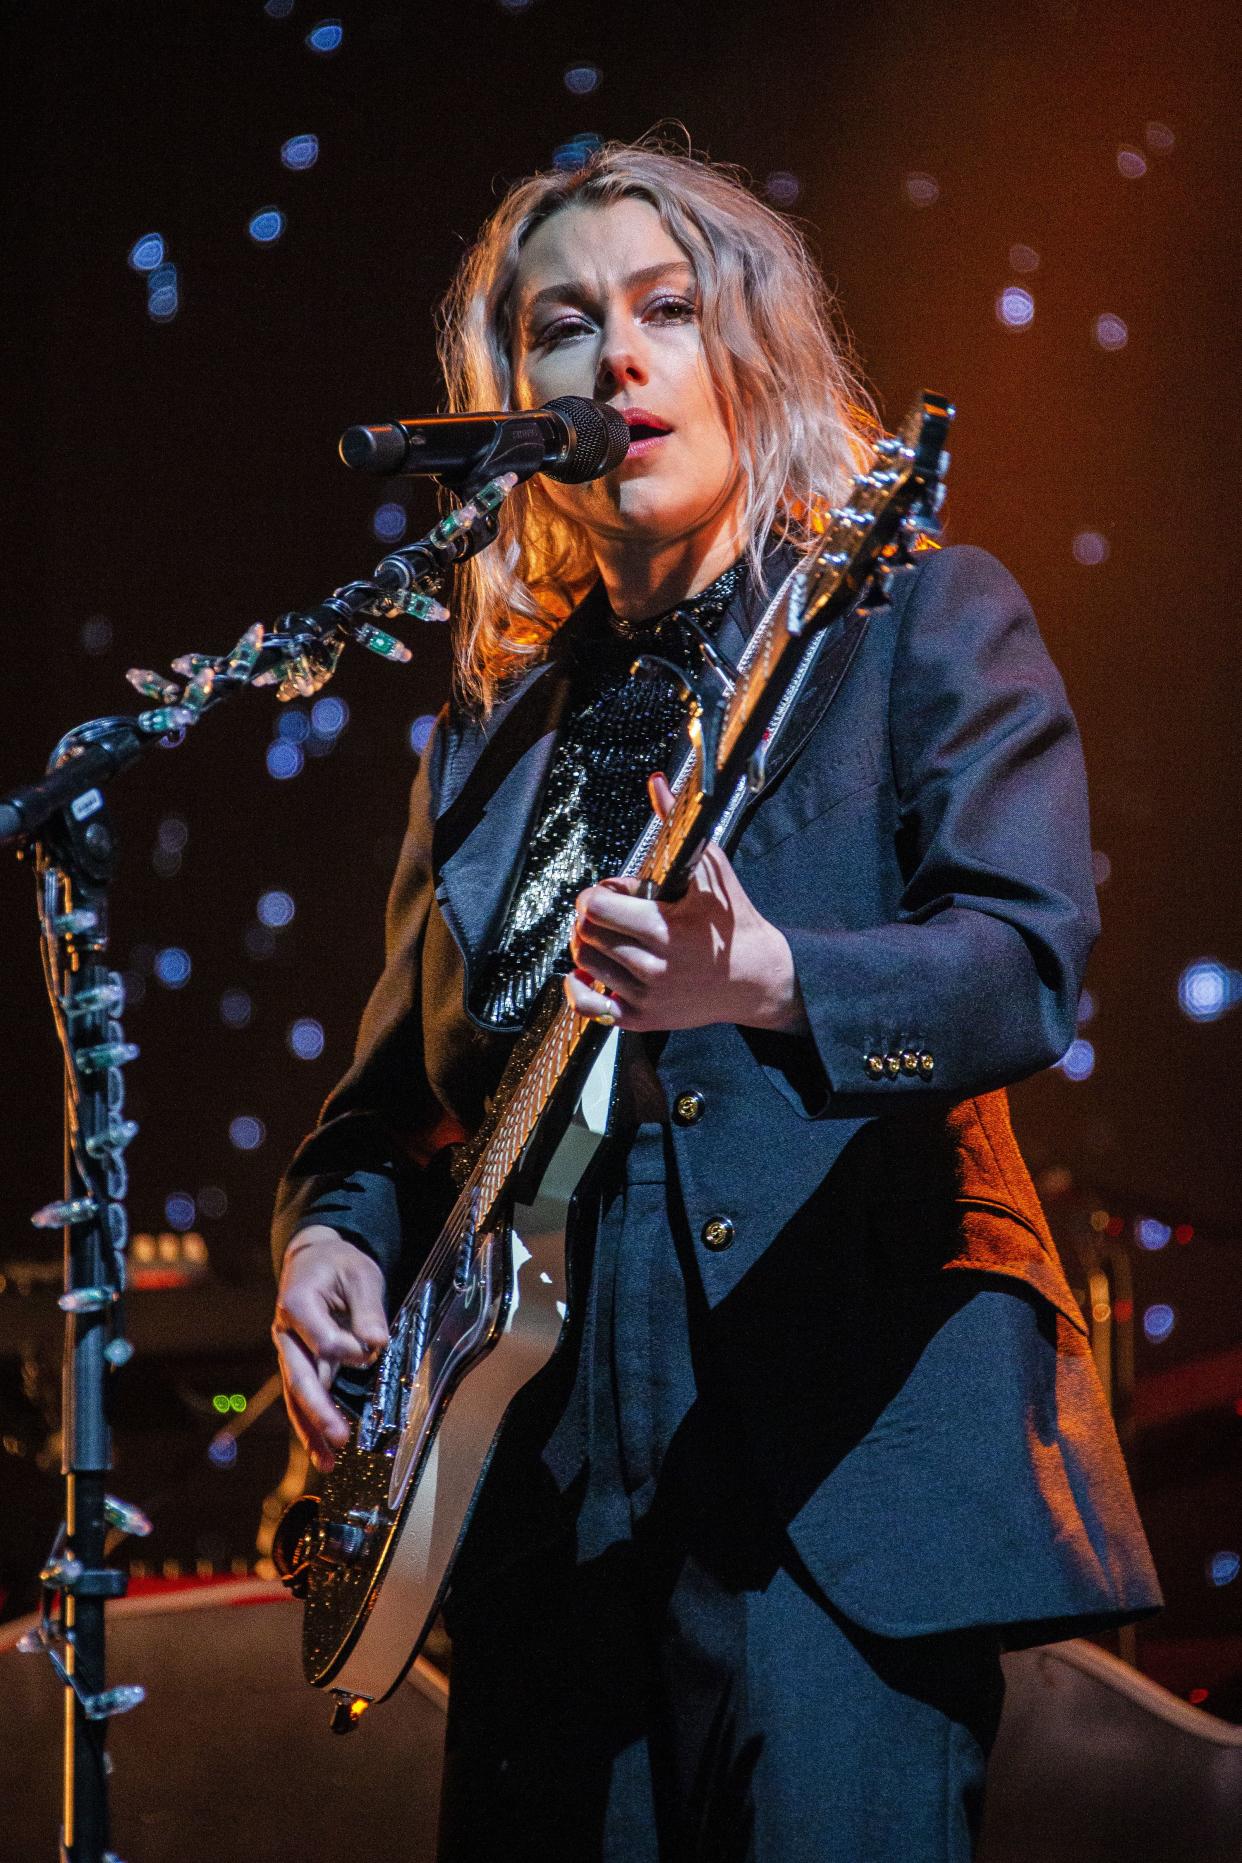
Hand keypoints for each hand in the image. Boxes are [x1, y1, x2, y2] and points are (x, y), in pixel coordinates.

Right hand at [272, 1226, 388, 1473]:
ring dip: (311, 1429)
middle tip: (338, 1438)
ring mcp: (291, 1351)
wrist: (315, 1258)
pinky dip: (311, 1424)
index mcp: (298, 1303)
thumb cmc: (338, 1264)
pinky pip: (303, 1396)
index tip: (373, 1346)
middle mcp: (287, 1332)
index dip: (348, 1349)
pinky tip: (322, 1451)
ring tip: (326, 1462)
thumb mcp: (361, 1274)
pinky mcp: (302, 1363)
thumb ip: (367, 1309)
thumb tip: (376, 1342)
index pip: (322, 1340)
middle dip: (319, 1411)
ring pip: (298, 1395)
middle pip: (300, 1378)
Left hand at [563, 774, 809, 1035]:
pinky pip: (591, 1009)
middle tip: (607, 912)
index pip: (595, 907)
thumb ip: (676, 826)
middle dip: (590, 918)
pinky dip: (580, 990)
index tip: (611, 893)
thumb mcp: (711, 868)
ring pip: (585, 965)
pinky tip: (587, 974)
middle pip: (585, 935)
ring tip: (607, 936)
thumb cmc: (734, 921)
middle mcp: (651, 966)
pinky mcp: (643, 1019)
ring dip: (588, 946)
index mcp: (664, 928)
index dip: (596, 894)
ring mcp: (645, 996)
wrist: (759, 978)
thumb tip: (656, 783)